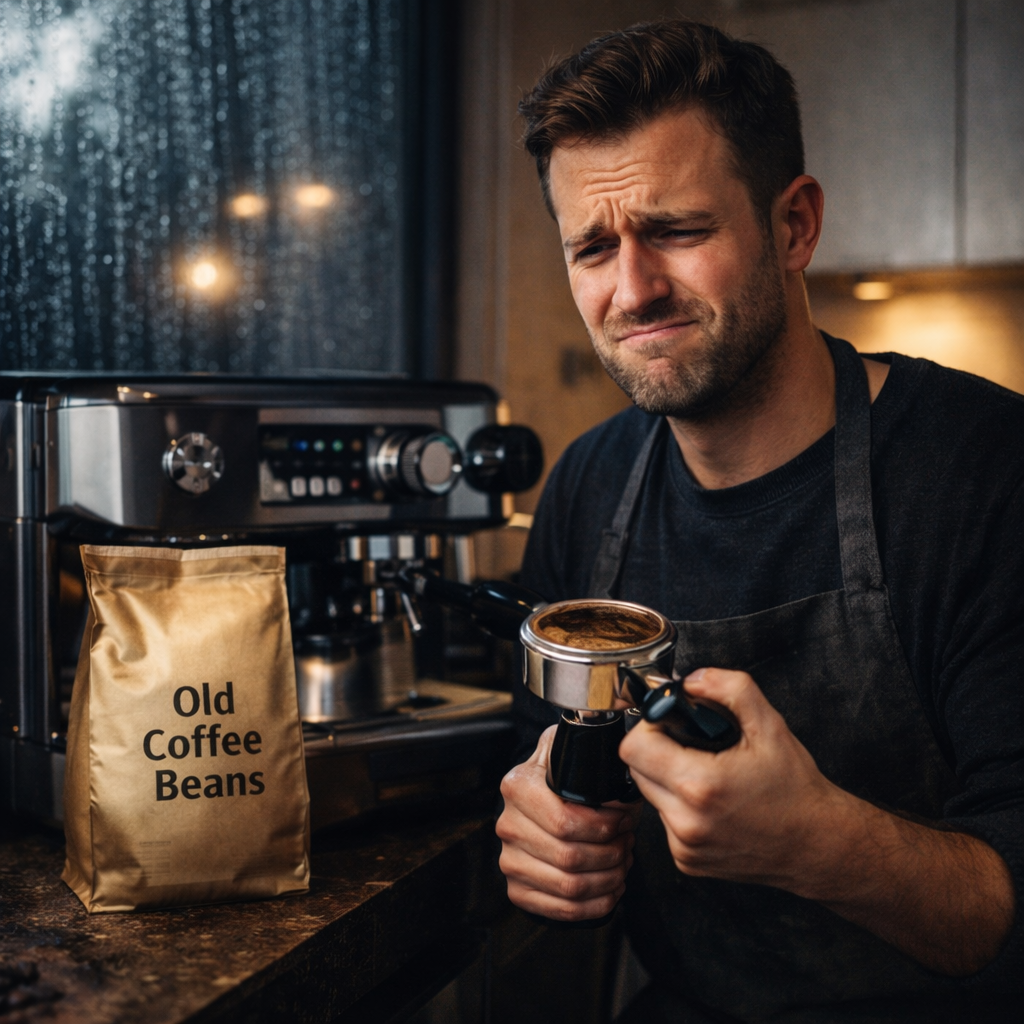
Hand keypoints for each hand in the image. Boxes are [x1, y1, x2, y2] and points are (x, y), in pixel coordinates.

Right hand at [496, 725, 642, 920]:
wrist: (535, 799)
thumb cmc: (560, 775)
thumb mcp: (568, 748)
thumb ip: (587, 745)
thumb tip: (623, 759)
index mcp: (518, 786)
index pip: (564, 822)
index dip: (604, 828)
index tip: (624, 821)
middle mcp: (508, 825)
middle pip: (570, 858)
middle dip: (612, 854)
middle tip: (628, 843)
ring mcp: (509, 860)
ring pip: (570, 886)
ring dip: (608, 880)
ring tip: (623, 864)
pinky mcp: (518, 889)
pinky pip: (561, 909)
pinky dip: (595, 904)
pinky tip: (610, 888)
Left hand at [619, 668, 839, 892]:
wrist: (819, 845)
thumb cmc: (797, 790)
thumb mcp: (770, 726)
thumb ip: (730, 689)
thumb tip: (692, 681)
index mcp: (700, 786)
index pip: (633, 747)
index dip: (649, 727)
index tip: (671, 723)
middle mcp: (686, 822)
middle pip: (637, 770)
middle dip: (657, 750)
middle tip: (691, 745)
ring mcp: (685, 847)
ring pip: (651, 796)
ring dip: (668, 779)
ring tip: (707, 773)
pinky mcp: (688, 862)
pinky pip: (666, 821)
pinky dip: (680, 807)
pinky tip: (712, 802)